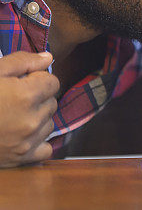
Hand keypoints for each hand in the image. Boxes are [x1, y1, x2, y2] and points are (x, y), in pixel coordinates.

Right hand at [0, 51, 59, 167]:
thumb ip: (23, 62)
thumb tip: (48, 59)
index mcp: (26, 95)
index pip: (53, 82)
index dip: (37, 79)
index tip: (21, 83)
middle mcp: (31, 120)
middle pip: (51, 102)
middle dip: (37, 98)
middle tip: (13, 100)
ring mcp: (27, 142)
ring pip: (48, 124)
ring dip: (37, 119)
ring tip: (12, 117)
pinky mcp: (20, 158)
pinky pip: (45, 149)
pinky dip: (37, 142)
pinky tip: (20, 136)